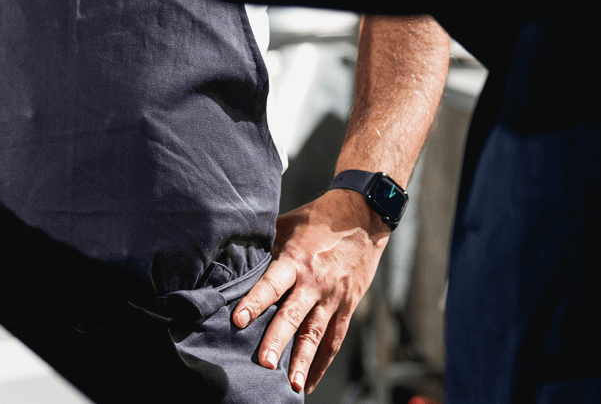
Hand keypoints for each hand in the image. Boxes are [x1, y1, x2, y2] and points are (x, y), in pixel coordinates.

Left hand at [234, 188, 387, 392]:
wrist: (364, 216)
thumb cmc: (320, 218)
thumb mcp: (288, 224)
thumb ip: (265, 245)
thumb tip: (236, 258)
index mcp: (296, 259)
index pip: (272, 284)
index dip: (255, 301)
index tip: (238, 320)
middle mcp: (314, 282)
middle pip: (294, 315)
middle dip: (278, 340)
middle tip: (264, 363)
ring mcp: (333, 297)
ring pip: (316, 333)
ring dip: (303, 360)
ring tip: (292, 385)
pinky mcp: (347, 306)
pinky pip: (334, 338)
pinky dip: (322, 362)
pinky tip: (308, 381)